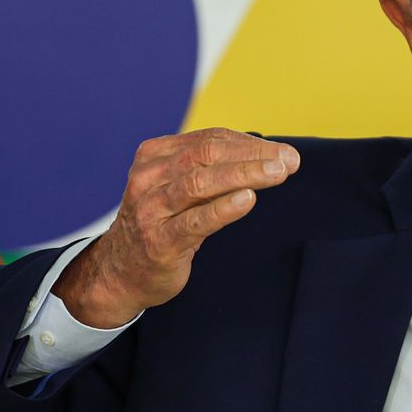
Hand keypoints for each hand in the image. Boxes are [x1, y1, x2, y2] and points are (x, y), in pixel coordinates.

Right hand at [53, 128, 299, 327]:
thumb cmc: (162, 225)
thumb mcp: (180, 189)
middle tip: (289, 160)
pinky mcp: (159, 241)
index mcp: (155, 156)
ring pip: (200, 182)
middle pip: (206, 155)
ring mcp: (151, 209)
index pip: (209, 140)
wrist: (122, 272)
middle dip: (253, 155)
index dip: (250, 144)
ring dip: (245, 174)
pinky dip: (223, 208)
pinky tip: (248, 199)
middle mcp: (149, 177)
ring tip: (277, 173)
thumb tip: (267, 156)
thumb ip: (211, 171)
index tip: (284, 152)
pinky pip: (195, 221)